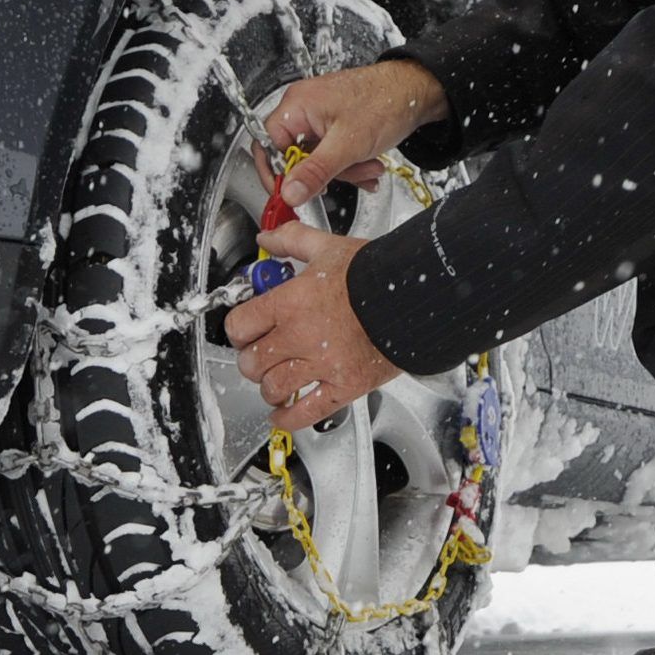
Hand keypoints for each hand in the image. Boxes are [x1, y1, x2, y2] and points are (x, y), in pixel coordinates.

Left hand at [223, 221, 400, 432]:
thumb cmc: (375, 274)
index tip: (243, 330)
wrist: (416, 297)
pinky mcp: (344, 386)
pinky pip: (306, 412)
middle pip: (252, 362)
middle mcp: (300, 337)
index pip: (240, 325)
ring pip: (274, 388)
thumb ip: (293, 240)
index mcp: (291, 303)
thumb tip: (268, 236)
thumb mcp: (328, 248)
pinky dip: (288, 418)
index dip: (238, 330)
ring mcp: (322, 365)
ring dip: (268, 387)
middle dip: (250, 360)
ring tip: (272, 382)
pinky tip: (281, 414)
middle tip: (257, 356)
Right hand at [259, 59, 447, 208]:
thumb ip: (315, 172)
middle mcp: (304, 108)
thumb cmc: (384, 101)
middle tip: (346, 176)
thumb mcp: (347, 145)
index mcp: (297, 106)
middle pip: (295, 155)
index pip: (267, 146)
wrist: (416, 91)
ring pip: (318, 158)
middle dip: (324, 173)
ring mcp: (320, 116)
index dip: (277, 173)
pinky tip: (368, 164)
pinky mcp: (336, 124)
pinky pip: (332, 153)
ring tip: (367, 167)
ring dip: (344, 170)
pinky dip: (350, 164)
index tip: (289, 194)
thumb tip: (289, 193)